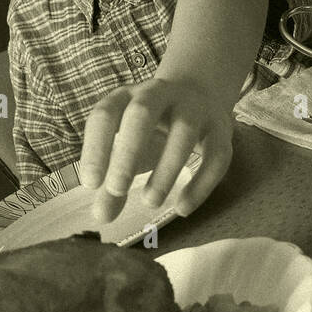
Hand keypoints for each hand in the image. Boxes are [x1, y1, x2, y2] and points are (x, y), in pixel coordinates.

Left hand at [78, 76, 233, 223]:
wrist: (199, 94)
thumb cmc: (153, 129)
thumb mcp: (129, 149)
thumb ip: (114, 183)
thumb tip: (101, 217)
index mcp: (127, 97)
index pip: (105, 115)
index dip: (96, 147)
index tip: (91, 184)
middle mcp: (159, 94)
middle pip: (142, 114)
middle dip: (128, 152)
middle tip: (117, 190)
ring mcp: (194, 108)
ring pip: (183, 131)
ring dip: (165, 168)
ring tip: (150, 202)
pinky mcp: (221, 128)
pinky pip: (215, 155)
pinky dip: (200, 183)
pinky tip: (183, 209)